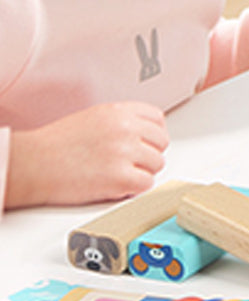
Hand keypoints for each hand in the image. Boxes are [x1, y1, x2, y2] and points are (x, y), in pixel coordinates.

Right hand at [5, 101, 167, 208]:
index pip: (158, 119)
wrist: (35, 163)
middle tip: (130, 162)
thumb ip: (121, 122)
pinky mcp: (120, 179)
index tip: (146, 143)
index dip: (152, 135)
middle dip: (148, 154)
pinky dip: (134, 188)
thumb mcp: (94, 117)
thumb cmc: (57, 144)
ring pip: (156, 164)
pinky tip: (117, 186)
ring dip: (142, 172)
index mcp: (120, 111)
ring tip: (119, 174)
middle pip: (161, 143)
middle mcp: (126, 129)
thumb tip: (143, 134)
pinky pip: (146, 184)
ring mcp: (125, 153)